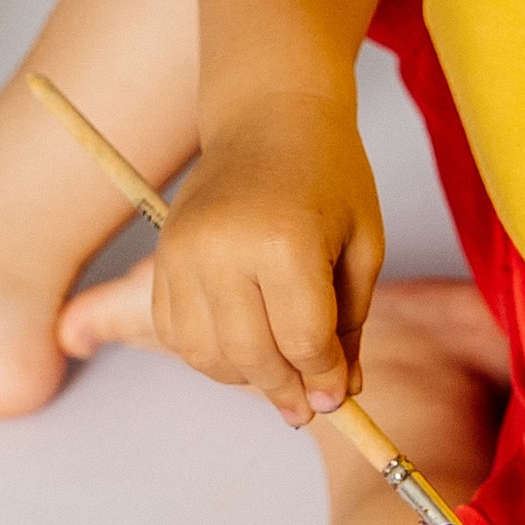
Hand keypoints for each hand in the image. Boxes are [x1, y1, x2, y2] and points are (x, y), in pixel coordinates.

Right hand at [152, 89, 383, 422]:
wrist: (267, 116)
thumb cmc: (326, 175)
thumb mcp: (361, 247)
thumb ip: (349, 326)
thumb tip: (338, 395)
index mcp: (283, 241)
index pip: (304, 342)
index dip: (326, 380)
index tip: (340, 396)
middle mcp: (223, 249)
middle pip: (253, 358)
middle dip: (287, 392)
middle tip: (309, 408)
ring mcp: (184, 254)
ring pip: (208, 356)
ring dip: (245, 379)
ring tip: (278, 374)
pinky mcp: (162, 257)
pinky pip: (176, 335)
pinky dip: (209, 356)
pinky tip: (243, 347)